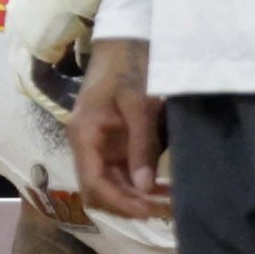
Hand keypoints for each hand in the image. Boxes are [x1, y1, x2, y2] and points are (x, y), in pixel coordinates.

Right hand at [68, 38, 168, 218]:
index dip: (120, 202)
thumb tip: (145, 186)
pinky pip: (121, 174)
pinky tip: (163, 188)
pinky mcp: (111, 144)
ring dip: (136, 198)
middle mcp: (86, 146)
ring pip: (110, 186)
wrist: (123, 42)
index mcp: (84, 136)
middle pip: (99, 191)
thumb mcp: (139, 105)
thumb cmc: (129, 67)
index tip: (151, 211)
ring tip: (170, 202)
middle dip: (130, 205)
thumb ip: (141, 145)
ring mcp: (98, 146)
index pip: (94, 183)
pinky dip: (140, 186)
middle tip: (168, 210)